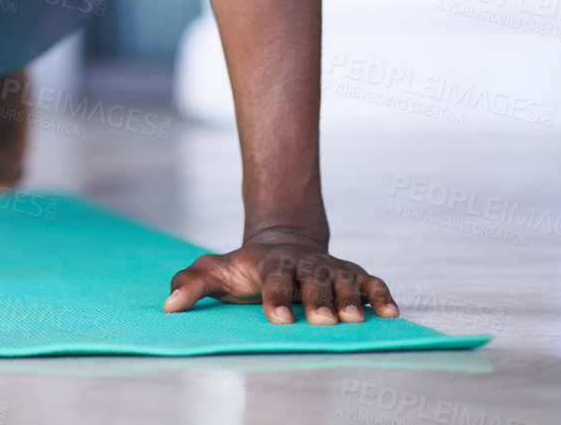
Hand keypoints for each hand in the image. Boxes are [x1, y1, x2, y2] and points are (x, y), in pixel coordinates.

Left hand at [163, 229, 398, 324]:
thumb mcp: (216, 271)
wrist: (283, 241)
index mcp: (271, 264)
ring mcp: (330, 268)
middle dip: (319, 299)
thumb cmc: (246, 267)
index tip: (278, 318)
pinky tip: (392, 313)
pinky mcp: (353, 275)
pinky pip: (372, 282)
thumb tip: (168, 306)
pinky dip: (382, 295)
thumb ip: (192, 284)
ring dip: (351, 298)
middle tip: (324, 319)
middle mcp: (304, 264)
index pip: (274, 279)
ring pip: (345, 280)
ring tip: (356, 319)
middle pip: (312, 279)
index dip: (276, 297)